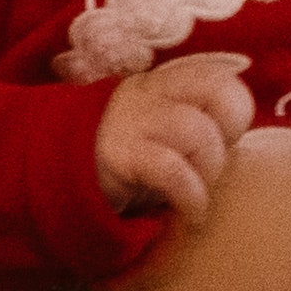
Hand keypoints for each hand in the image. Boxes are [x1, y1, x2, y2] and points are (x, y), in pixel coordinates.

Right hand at [97, 50, 257, 220]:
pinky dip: (191, 194)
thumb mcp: (157, 133)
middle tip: (214, 162)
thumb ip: (193, 124)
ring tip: (198, 192)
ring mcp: (130, 122)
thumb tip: (238, 143)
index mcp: (162, 85)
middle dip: (230, 129)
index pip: (218, 77)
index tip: (224, 143)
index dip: (234, 111)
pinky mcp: (118, 155)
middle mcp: (148, 94)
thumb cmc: (121, 163)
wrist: (53, 180)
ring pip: (196, 130)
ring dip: (209, 168)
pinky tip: (192, 213)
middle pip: (217, 89)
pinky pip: (171, 169)